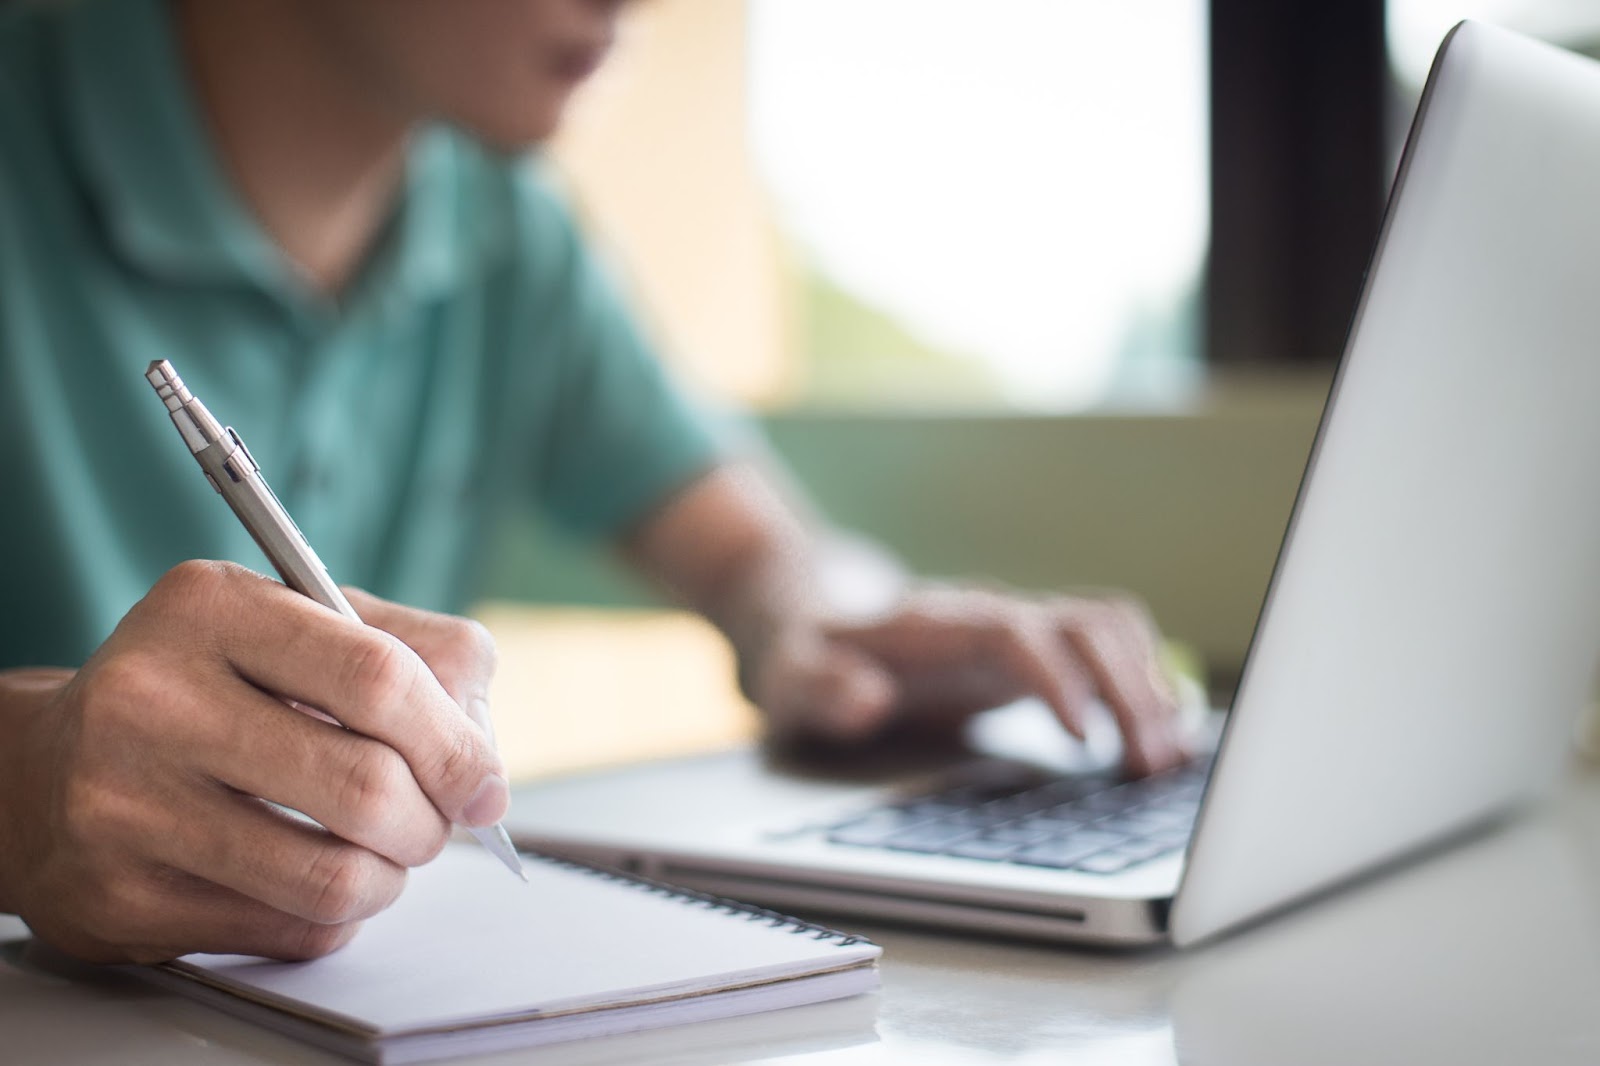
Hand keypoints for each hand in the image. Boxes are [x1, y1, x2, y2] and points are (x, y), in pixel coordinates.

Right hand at [0, 561, 505, 963]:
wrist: (47, 771)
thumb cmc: (208, 690)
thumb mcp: (304, 626)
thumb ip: (421, 657)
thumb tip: (484, 761)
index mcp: (210, 608)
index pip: (379, 678)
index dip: (456, 744)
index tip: (483, 782)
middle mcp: (152, 699)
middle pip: (365, 785)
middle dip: (431, 821)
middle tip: (433, 823)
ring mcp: (124, 803)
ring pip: (332, 876)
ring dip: (389, 878)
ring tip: (383, 855)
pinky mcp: (119, 897)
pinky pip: (287, 930)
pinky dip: (333, 916)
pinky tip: (314, 880)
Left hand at [746, 587, 1186, 775]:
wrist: (813, 619)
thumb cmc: (805, 656)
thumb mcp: (789, 676)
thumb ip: (821, 686)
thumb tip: (868, 699)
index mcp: (937, 622)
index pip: (1014, 632)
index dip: (1056, 677)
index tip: (1084, 737)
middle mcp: (990, 615)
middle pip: (1081, 624)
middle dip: (1126, 688)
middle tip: (1151, 763)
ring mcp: (1019, 631)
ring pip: (1108, 631)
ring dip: (1146, 687)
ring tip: (1169, 759)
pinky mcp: (1035, 655)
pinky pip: (1109, 651)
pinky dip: (1146, 684)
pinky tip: (1169, 736)